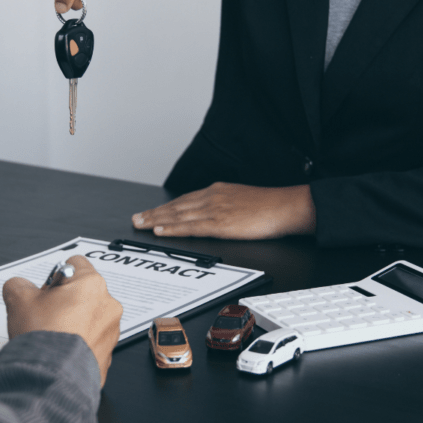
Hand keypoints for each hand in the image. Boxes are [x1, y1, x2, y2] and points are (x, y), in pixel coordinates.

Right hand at [2, 256, 122, 385]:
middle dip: (64, 301)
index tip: (46, 290)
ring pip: (89, 318)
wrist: (51, 378)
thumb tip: (19, 287)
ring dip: (72, 322)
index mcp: (92, 284)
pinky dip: (78, 343)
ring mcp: (111, 332)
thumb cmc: (43, 338)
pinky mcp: (107, 355)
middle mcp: (108, 306)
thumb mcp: (18, 299)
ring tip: (51, 334)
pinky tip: (60, 350)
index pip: (75, 264)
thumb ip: (19, 284)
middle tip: (45, 314)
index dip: (55, 276)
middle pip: (83, 293)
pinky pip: (91, 341)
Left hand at [132, 182, 316, 239]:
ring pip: (178, 216)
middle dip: (154, 213)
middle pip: (176, 206)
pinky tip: (160, 231)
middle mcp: (212, 197)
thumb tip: (215, 212)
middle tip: (136, 219)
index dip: (165, 207)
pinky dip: (172, 229)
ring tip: (140, 225)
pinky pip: (190, 227)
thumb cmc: (270, 206)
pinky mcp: (220, 223)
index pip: (184, 200)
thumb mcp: (242, 198)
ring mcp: (215, 210)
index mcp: (217, 191)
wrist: (286, 206)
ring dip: (156, 220)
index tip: (150, 212)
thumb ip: (225, 204)